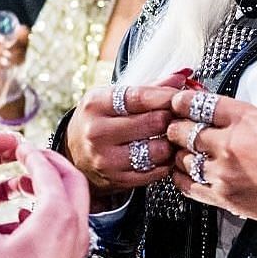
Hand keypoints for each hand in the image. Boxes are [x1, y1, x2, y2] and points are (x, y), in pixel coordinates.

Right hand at [0, 145, 90, 257]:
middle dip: (49, 166)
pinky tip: (23, 222)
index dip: (30, 153)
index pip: (47, 169)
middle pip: (71, 181)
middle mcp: (73, 228)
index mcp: (56, 214)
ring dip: (49, 191)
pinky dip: (49, 215)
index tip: (18, 146)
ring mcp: (75, 247)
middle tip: (28, 158)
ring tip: (21, 189)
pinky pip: (66, 227)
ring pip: (71, 205)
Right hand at [64, 77, 187, 196]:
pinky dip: (166, 162)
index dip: (166, 95)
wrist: (74, 157)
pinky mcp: (118, 180)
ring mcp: (106, 159)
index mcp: (95, 105)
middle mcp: (97, 133)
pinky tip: (163, 154)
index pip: (139, 97)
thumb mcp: (113, 98)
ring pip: (158, 150)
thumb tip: (182, 77)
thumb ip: (148, 88)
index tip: (181, 95)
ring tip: (171, 136)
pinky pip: (156, 171)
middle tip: (178, 116)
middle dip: (172, 118)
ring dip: (171, 142)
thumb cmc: (98, 121)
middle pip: (153, 123)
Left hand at [163, 90, 256, 223]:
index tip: (177, 103)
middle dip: (177, 128)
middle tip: (178, 128)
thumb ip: (232, 113)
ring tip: (188, 151)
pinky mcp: (221, 196)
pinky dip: (181, 176)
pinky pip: (186, 184)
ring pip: (181, 158)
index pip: (199, 103)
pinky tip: (186, 171)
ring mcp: (224, 172)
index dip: (182, 102)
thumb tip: (203, 107)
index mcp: (245, 119)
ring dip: (180, 153)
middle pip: (183, 130)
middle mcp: (231, 144)